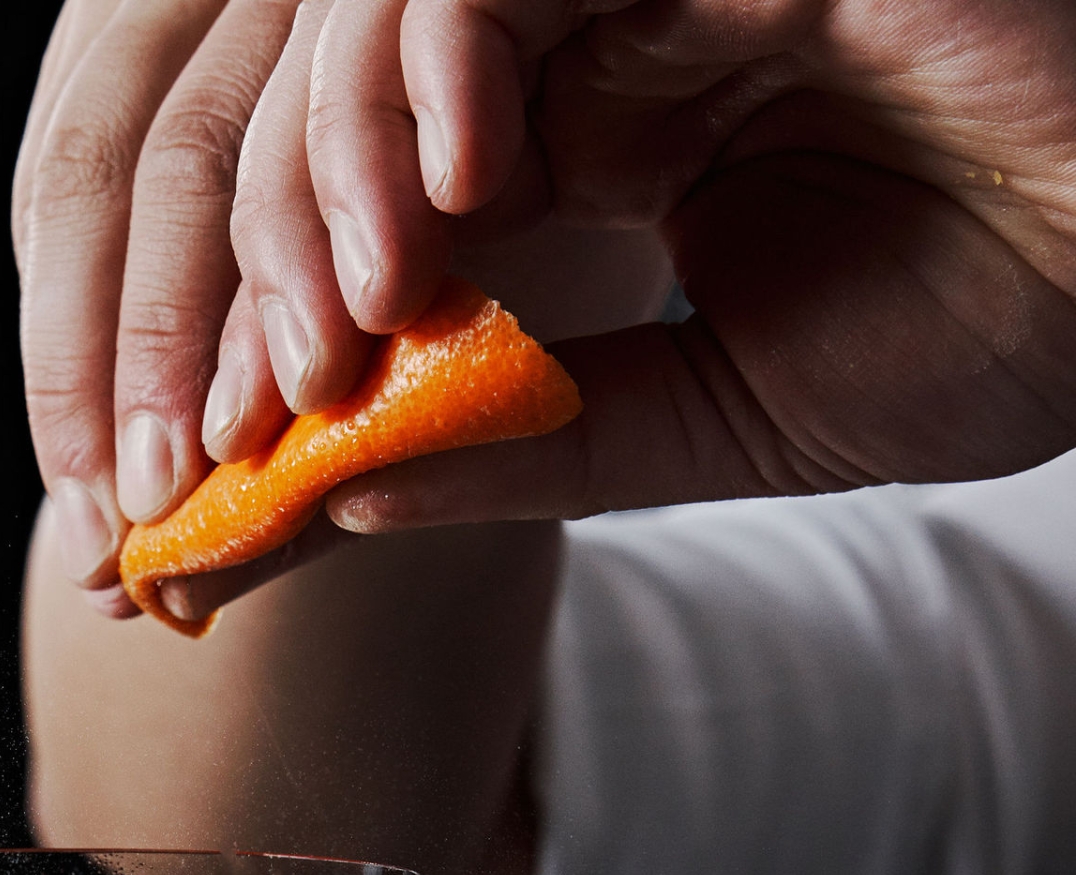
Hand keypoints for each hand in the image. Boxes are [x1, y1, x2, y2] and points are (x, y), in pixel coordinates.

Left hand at [14, 0, 1075, 612]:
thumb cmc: (985, 318)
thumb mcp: (711, 428)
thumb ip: (526, 447)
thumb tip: (338, 496)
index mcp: (582, 135)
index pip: (360, 213)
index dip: (265, 334)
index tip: (220, 466)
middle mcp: (588, 29)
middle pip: (330, 110)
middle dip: (253, 275)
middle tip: (245, 417)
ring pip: (383, 14)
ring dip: (326, 175)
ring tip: (336, 326)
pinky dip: (433, 57)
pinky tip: (442, 192)